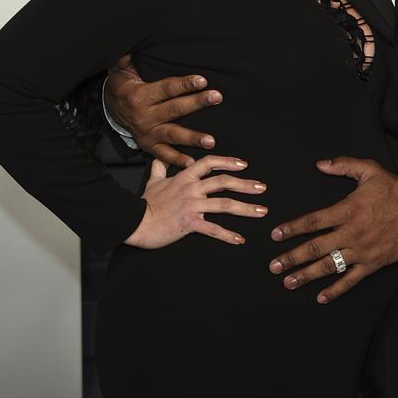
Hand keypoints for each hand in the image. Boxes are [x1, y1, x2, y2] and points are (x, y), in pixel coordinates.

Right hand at [106, 54, 222, 167]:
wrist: (110, 109)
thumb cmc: (122, 85)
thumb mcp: (120, 69)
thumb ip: (126, 58)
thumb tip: (131, 44)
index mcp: (139, 96)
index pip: (166, 89)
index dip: (184, 84)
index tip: (202, 80)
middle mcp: (144, 116)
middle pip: (174, 110)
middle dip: (196, 104)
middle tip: (216, 97)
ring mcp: (147, 133)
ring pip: (172, 135)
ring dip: (192, 138)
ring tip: (211, 140)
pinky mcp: (148, 145)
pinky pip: (163, 154)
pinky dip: (177, 160)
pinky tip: (192, 162)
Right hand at [125, 154, 267, 248]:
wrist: (135, 222)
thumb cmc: (144, 203)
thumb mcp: (153, 181)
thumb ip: (160, 168)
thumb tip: (159, 158)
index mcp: (185, 177)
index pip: (210, 163)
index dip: (228, 162)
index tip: (243, 165)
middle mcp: (192, 188)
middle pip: (224, 182)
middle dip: (246, 184)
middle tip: (262, 188)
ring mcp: (192, 205)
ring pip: (225, 205)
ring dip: (246, 208)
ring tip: (261, 211)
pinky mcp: (190, 223)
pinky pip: (213, 229)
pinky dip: (228, 235)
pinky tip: (240, 239)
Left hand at [268, 157, 397, 303]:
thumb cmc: (393, 189)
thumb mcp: (369, 169)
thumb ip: (343, 165)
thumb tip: (320, 164)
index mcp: (347, 210)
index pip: (313, 221)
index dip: (292, 228)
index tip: (275, 235)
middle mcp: (350, 233)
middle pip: (315, 247)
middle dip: (292, 257)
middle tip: (274, 266)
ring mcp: (361, 251)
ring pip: (329, 266)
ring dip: (307, 275)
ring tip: (289, 282)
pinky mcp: (372, 263)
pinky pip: (351, 279)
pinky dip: (336, 289)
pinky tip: (321, 297)